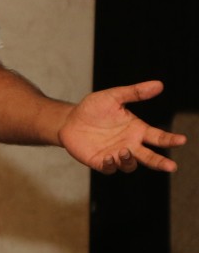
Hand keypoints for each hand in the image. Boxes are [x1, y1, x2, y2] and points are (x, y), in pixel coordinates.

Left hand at [58, 81, 186, 172]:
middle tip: (172, 166)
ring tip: (124, 151)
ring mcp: (116, 154)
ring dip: (129, 160)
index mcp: (137, 130)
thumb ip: (135, 92)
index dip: (170, 139)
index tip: (182, 140)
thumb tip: (159, 84)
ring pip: (130, 164)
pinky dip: (111, 165)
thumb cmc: (93, 108)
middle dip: (160, 162)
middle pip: (150, 157)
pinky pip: (110, 168)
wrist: (69, 119)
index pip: (158, 137)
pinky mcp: (100, 161)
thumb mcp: (113, 96)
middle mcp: (130, 144)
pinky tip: (110, 157)